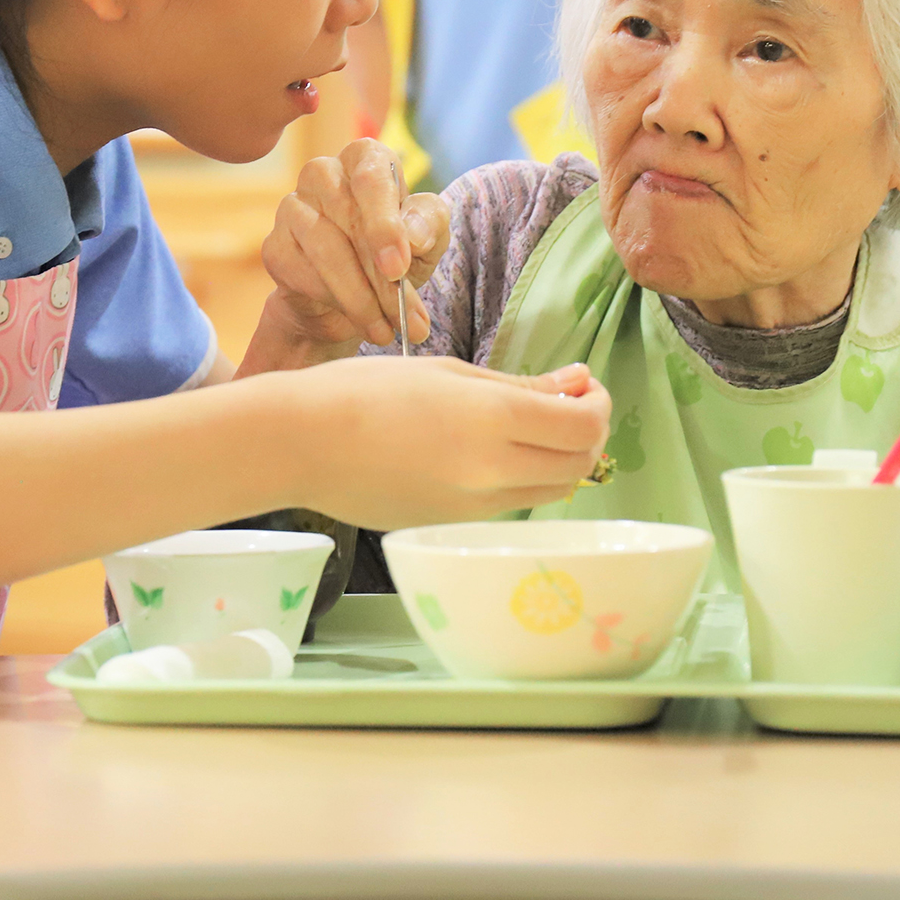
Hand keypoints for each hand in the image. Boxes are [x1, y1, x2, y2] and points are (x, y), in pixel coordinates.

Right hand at [247, 138, 450, 371]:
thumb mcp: (426, 241)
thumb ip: (429, 226)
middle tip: (405, 316)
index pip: (372, 177)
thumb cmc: (393, 256)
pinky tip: (355, 318)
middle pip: (348, 217)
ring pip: (325, 250)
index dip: (385, 224)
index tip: (398, 268)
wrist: (349, 300)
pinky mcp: (275, 245)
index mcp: (365, 159)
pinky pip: (302, 274)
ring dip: (360, 298)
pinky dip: (332, 301)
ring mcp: (292, 207)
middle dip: (380, 277)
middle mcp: (322, 173)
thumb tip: (414, 235)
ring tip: (385, 330)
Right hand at [288, 356, 609, 529]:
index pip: (583, 427)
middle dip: (586, 433)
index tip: (584, 387)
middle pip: (577, 465)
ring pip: (549, 491)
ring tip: (531, 427)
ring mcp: (472, 506)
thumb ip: (520, 385)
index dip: (598, 405)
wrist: (301, 444)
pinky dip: (522, 478)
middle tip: (566, 405)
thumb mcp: (448, 373)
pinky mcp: (452, 526)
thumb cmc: (364, 392)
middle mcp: (490, 471)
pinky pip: (510, 504)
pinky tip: (494, 451)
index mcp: (491, 420)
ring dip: (558, 459)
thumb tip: (577, 384)